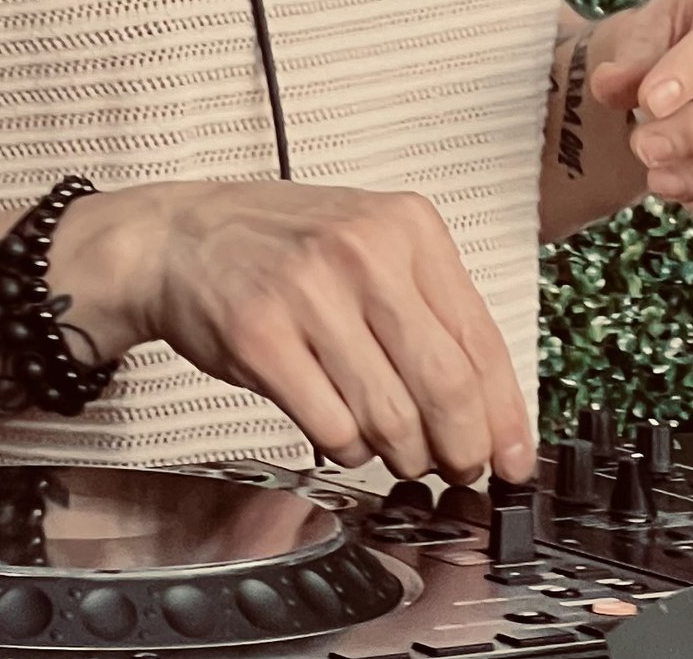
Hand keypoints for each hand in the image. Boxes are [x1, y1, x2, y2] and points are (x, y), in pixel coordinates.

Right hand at [64, 178, 534, 487]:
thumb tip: (492, 409)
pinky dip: (347, 449)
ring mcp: (309, 291)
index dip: (504, 417)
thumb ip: (430, 312)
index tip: (513, 458)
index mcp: (405, 225)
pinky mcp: (262, 336)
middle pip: (446, 387)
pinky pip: (333, 430)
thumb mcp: (370, 247)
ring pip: (392, 418)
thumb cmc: (282, 249)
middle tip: (455, 468)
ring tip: (391, 447)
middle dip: (460, 449)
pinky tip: (338, 428)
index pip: (480, 341)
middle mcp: (362, 250)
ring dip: (401, 455)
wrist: (179, 236)